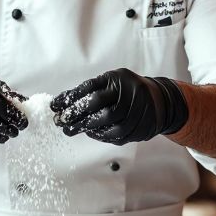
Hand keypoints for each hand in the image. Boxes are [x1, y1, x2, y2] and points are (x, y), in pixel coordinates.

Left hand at [51, 68, 188, 144]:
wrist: (160, 101)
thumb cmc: (129, 89)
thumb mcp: (112, 81)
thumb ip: (90, 89)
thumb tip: (62, 101)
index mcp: (119, 80)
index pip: (91, 89)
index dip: (71, 98)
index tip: (55, 105)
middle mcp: (129, 94)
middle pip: (99, 106)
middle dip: (77, 115)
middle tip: (61, 121)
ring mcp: (136, 113)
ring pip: (107, 123)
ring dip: (86, 127)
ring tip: (71, 129)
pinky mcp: (139, 129)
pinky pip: (116, 135)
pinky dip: (100, 135)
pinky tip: (90, 133)